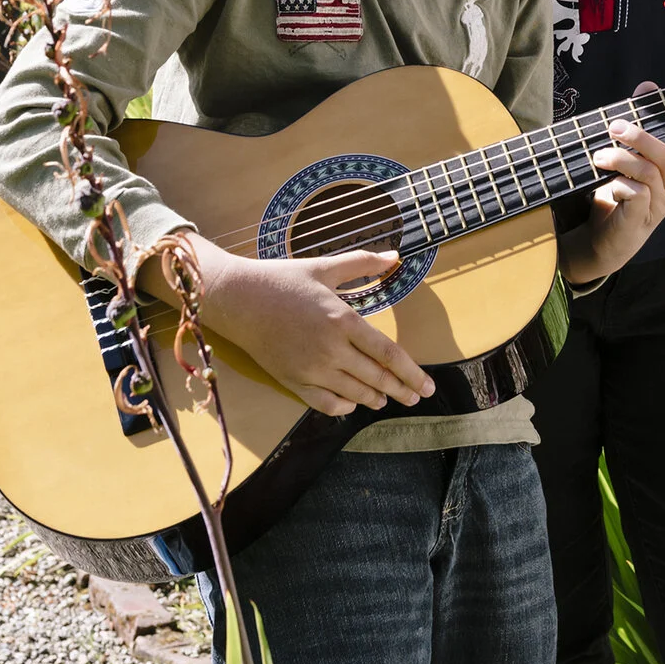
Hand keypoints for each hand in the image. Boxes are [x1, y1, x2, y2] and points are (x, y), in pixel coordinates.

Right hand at [163, 234, 432, 417]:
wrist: (238, 299)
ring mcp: (311, 369)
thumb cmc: (283, 279)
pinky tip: (351, 404)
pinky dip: (343, 407)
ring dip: (374, 399)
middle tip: (415, 398)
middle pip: (376, 379)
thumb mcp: (325, 267)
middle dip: (400, 391)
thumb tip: (396, 256)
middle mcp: (330, 349)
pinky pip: (324, 404)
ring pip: (354, 394)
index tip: (426, 385)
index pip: (388, 355)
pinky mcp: (292, 381)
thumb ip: (363, 263)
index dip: (411, 373)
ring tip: (385, 400)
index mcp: (343, 320)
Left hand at [557, 82, 664, 285]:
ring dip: (620, 158)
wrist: (603, 235)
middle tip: (614, 127)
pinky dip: (617, 183)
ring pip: (648, 172)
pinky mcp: (640, 218)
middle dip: (641, 138)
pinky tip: (607, 185)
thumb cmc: (621, 189)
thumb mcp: (630, 153)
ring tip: (599, 156)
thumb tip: (648, 87)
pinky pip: (634, 192)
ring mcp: (660, 205)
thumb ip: (642, 121)